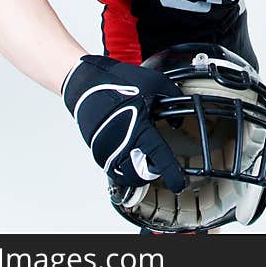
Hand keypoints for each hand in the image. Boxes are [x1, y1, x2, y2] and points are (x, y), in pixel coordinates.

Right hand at [62, 55, 185, 192]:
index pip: (160, 158)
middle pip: (143, 173)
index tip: (180, 183)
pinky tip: (128, 151)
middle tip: (159, 160)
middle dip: (154, 170)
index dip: (172, 174)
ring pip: (127, 176)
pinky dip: (123, 166)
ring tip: (143, 155)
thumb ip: (172, 99)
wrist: (86, 85)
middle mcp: (122, 143)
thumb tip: (178, 120)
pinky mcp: (98, 152)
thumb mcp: (155, 84)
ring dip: (138, 171)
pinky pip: (113, 169)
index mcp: (139, 128)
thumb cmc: (117, 83)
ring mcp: (107, 150)